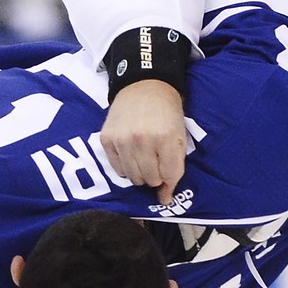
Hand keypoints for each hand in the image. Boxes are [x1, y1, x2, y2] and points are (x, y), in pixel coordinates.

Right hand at [99, 81, 186, 205]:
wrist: (144, 86)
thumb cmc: (167, 113)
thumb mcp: (180, 136)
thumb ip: (176, 168)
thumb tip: (164, 200)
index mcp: (166, 138)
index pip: (169, 176)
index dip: (171, 179)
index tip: (168, 174)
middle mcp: (142, 140)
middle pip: (150, 180)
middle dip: (156, 175)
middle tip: (157, 161)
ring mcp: (122, 139)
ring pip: (132, 178)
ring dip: (140, 173)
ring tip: (144, 157)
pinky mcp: (107, 139)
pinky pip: (117, 169)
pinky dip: (125, 166)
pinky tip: (131, 153)